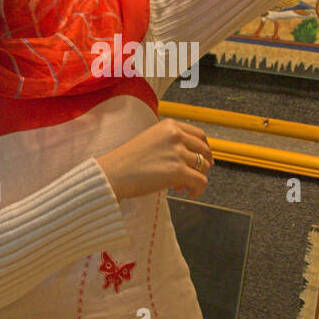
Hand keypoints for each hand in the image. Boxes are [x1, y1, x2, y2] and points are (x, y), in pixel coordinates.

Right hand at [96, 119, 214, 201]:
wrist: (113, 173)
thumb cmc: (127, 160)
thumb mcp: (151, 140)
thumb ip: (171, 143)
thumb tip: (194, 157)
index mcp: (170, 126)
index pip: (199, 135)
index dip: (203, 149)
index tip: (202, 159)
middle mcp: (176, 136)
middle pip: (205, 151)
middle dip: (202, 165)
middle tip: (193, 175)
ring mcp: (178, 153)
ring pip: (204, 167)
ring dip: (195, 178)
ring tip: (180, 185)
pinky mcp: (178, 171)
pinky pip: (201, 181)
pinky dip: (198, 190)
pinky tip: (188, 193)